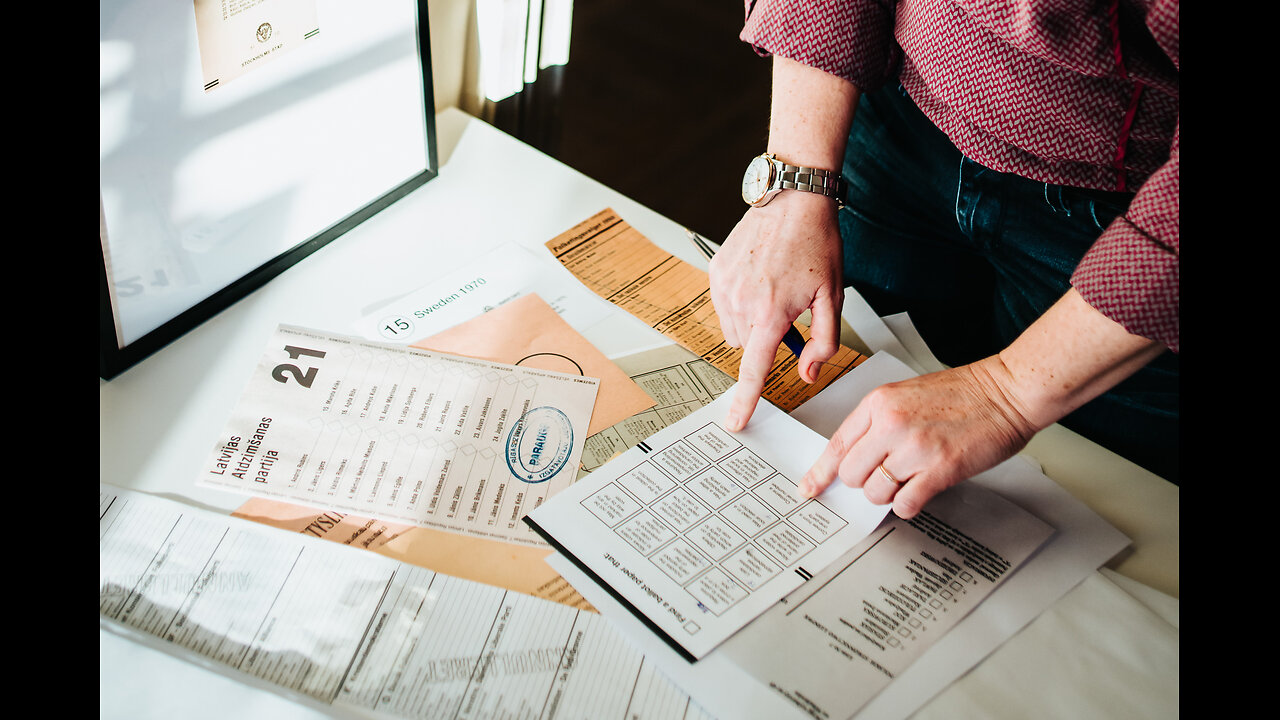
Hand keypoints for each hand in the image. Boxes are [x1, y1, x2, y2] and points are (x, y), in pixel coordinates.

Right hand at [709, 190, 844, 430]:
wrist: (793, 198)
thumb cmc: (817, 243)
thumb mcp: (834, 296)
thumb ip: (823, 341)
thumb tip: (808, 372)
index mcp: (772, 312)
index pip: (754, 369)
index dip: (745, 400)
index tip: (734, 422)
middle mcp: (741, 302)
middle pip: (748, 347)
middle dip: (766, 340)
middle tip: (788, 313)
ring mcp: (724, 286)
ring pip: (734, 329)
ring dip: (751, 322)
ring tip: (774, 290)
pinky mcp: (715, 271)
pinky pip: (724, 305)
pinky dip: (740, 301)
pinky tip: (760, 276)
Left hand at [800, 357, 1037, 518]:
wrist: (1008, 391)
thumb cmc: (964, 393)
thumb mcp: (907, 394)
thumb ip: (879, 422)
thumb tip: (858, 458)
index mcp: (879, 402)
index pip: (837, 443)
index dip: (821, 471)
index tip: (810, 488)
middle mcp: (891, 424)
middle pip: (851, 474)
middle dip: (864, 482)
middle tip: (887, 475)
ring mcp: (915, 447)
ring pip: (875, 492)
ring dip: (889, 494)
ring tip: (911, 478)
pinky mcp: (939, 469)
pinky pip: (905, 504)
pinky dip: (908, 505)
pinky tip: (921, 491)